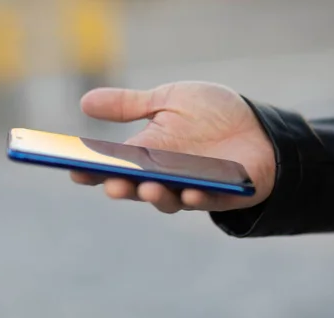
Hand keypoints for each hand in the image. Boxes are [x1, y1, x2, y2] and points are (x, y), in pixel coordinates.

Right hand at [71, 81, 275, 213]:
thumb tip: (84, 103)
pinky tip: (190, 191)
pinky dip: (197, 198)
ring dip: (155, 196)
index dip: (94, 170)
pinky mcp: (221, 195)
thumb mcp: (167, 100)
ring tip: (146, 187)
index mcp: (148, 154)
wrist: (258, 126)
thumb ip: (129, 105)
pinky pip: (207, 201)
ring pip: (168, 199)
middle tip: (110, 184)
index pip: (115, 165)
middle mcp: (164, 175)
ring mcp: (190, 187)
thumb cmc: (212, 114)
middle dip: (122, 188)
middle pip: (137, 187)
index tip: (75, 169)